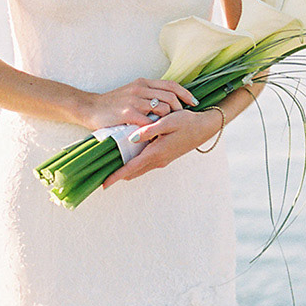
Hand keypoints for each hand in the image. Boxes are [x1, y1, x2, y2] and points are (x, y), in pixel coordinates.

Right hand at [80, 77, 196, 130]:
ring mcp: (134, 101)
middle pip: (170, 97)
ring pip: (163, 108)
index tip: (193, 103)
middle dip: (180, 109)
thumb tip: (167, 100)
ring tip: (170, 127)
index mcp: (143, 83)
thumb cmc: (111, 103)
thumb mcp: (131, 92)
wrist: (89, 107)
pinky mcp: (128, 113)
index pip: (171, 85)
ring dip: (169, 119)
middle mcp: (140, 89)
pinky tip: (158, 134)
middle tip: (183, 118)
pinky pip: (149, 122)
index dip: (185, 94)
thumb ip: (147, 94)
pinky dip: (156, 129)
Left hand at [104, 106, 222, 185]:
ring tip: (110, 167)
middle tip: (101, 175)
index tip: (104, 183)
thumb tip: (131, 138)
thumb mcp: (168, 122)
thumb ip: (149, 130)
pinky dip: (134, 165)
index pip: (131, 168)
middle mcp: (158, 160)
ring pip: (138, 169)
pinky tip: (127, 158)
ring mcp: (162, 160)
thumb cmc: (187, 122)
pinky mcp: (164, 157)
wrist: (204, 128)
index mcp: (156, 152)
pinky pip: (145, 165)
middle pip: (132, 172)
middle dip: (117, 175)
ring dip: (126, 170)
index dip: (116, 176)